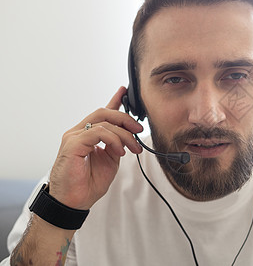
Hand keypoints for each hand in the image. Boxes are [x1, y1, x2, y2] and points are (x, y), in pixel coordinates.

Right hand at [49, 86, 142, 209]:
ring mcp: (73, 137)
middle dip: (125, 119)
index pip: (102, 114)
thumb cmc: (88, 184)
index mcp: (87, 135)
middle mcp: (78, 132)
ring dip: (124, 134)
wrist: (75, 202)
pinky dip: (112, 140)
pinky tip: (119, 151)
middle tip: (139, 131)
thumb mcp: (110, 161)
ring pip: (103, 122)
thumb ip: (116, 144)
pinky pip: (97, 133)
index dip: (114, 100)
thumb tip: (127, 135)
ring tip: (132, 148)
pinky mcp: (72, 144)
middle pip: (104, 113)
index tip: (124, 90)